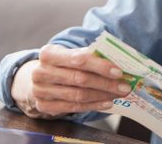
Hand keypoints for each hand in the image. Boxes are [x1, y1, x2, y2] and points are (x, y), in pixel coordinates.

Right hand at [11, 44, 131, 118]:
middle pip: (80, 78)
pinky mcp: (44, 106)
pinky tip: (107, 102)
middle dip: (106, 83)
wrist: (36, 79)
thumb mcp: (69, 54)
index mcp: (49, 53)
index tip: (119, 71)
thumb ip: (89, 55)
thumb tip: (117, 60)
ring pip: (78, 95)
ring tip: (118, 94)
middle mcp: (41, 71)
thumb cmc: (60, 64)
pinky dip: (93, 105)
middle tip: (125, 86)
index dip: (100, 65)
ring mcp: (41, 90)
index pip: (79, 59)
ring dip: (103, 95)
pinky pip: (74, 107)